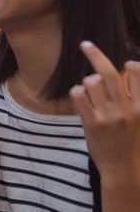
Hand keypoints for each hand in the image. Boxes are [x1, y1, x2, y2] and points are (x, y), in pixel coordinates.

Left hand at [70, 42, 139, 183]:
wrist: (120, 166)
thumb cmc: (129, 140)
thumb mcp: (139, 118)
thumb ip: (133, 97)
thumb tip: (127, 68)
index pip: (138, 76)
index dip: (133, 66)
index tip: (127, 62)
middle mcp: (125, 110)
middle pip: (110, 74)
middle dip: (96, 55)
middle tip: (85, 44)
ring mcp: (108, 117)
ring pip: (91, 83)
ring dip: (86, 81)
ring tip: (89, 90)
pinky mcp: (91, 124)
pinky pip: (79, 96)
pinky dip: (77, 92)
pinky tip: (81, 97)